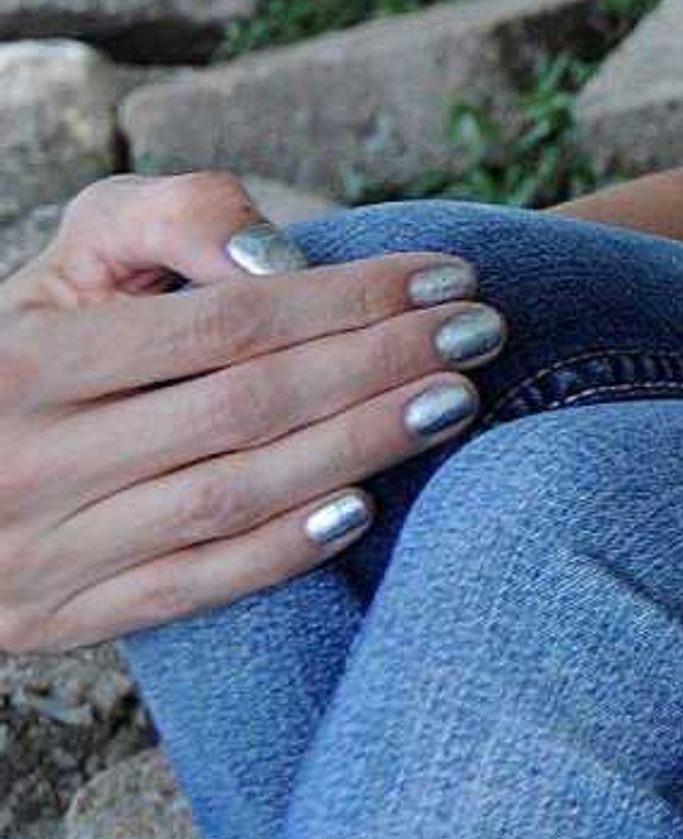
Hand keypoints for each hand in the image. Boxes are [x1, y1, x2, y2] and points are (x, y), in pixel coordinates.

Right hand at [0, 174, 488, 652]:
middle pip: (245, 409)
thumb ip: (173, 220)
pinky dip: (281, 551)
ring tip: (452, 401)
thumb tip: (278, 261)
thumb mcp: (76, 254)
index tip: (450, 277)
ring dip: (359, 448)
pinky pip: (188, 588)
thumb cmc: (28, 338)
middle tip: (481, 333)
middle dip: (381, 365)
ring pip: (232, 499)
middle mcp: (26, 461)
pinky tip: (363, 507)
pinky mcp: (55, 618)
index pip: (226, 325)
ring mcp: (38, 552)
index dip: (351, 299)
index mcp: (23, 360)